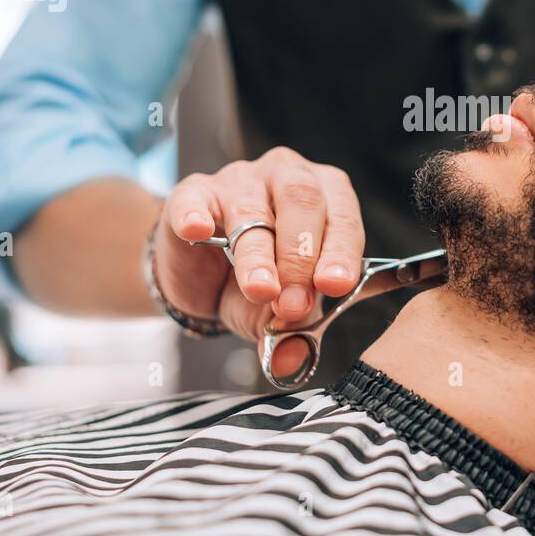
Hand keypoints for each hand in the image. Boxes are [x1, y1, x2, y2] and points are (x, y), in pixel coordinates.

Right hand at [153, 148, 364, 371]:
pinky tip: (198, 231)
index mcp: (326, 198)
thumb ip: (292, 330)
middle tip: (293, 301)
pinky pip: (194, 200)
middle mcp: (286, 178)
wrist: (203, 278)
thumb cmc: (259, 282)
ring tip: (260, 289)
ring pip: (251, 209)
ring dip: (257, 255)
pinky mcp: (192, 193)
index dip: (341, 252)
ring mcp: (239, 180)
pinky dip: (196, 216)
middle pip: (301, 200)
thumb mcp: (280, 311)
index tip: (335, 285)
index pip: (342, 217)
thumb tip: (293, 357)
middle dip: (300, 255)